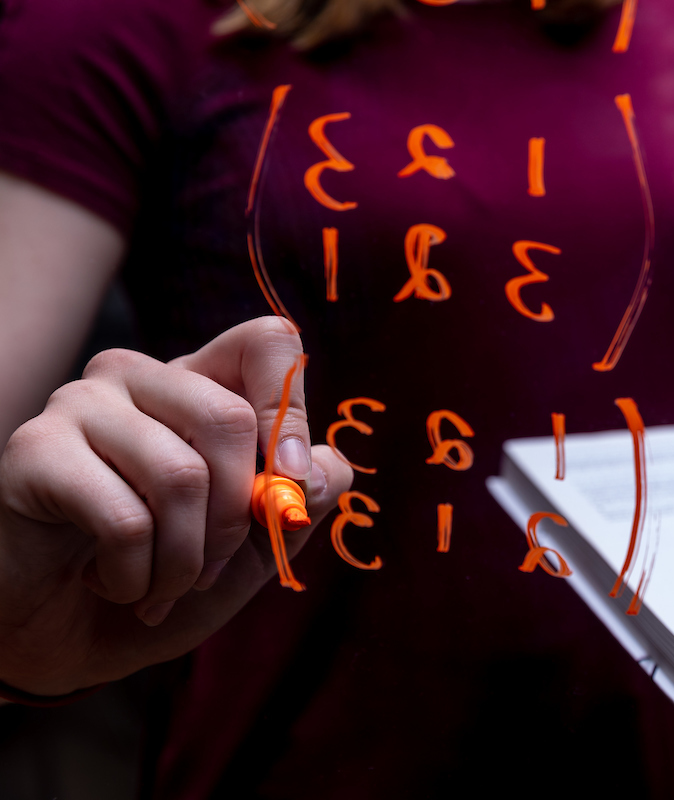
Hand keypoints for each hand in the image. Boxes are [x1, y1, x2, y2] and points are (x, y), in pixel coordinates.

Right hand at [0, 317, 353, 696]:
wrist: (63, 638)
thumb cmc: (162, 579)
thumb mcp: (252, 547)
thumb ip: (298, 502)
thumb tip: (326, 469)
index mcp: (200, 386)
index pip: (267, 342)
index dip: (291, 408)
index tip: (291, 480)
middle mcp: (140, 378)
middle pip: (230, 417)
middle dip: (237, 518)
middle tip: (212, 572)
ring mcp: (80, 405)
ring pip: (181, 474)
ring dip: (185, 562)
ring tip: (161, 588)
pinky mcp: (32, 449)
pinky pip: (124, 518)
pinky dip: (135, 575)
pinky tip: (111, 582)